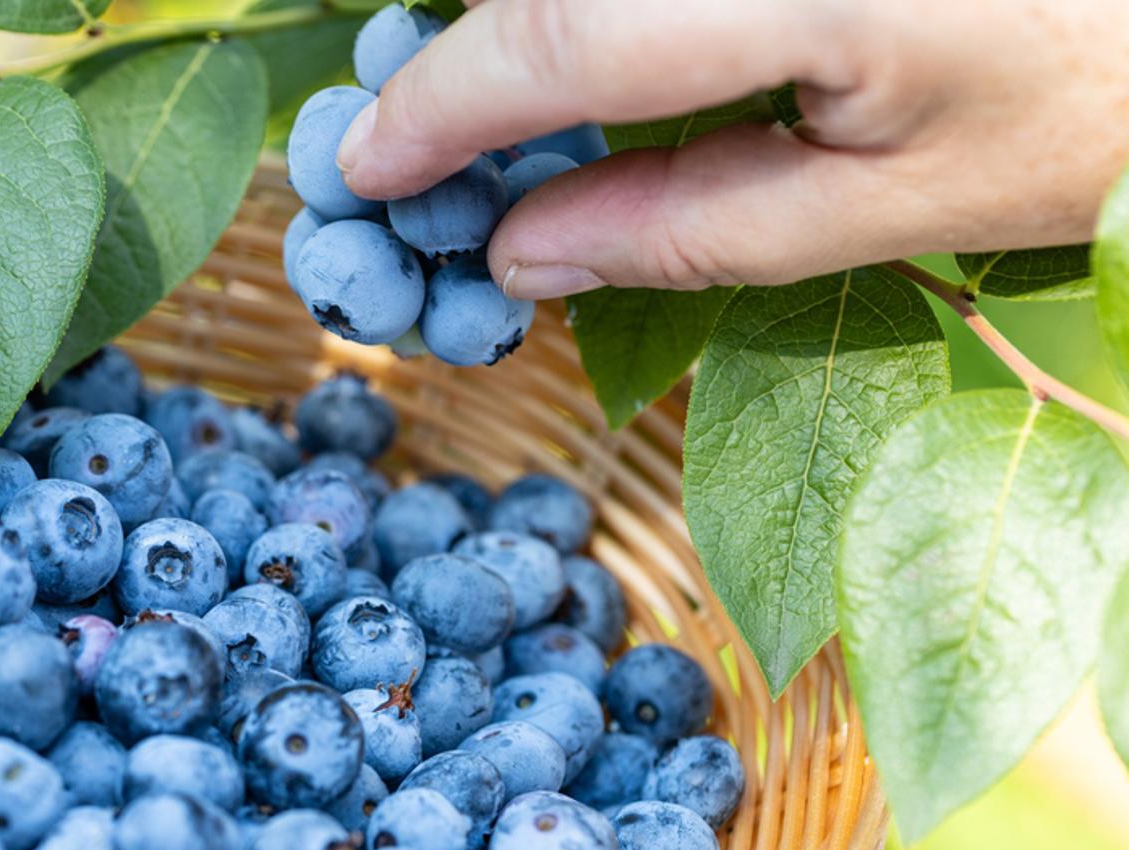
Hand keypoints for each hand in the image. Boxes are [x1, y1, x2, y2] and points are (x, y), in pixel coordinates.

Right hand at [336, 0, 1128, 296]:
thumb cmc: (1096, 105)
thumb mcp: (899, 209)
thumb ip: (690, 230)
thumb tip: (518, 257)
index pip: (560, 35)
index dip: (437, 104)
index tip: (364, 166)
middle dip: (463, 61)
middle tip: (424, 158)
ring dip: (526, 31)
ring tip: (508, 126)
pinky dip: (585, 18)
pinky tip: (588, 73)